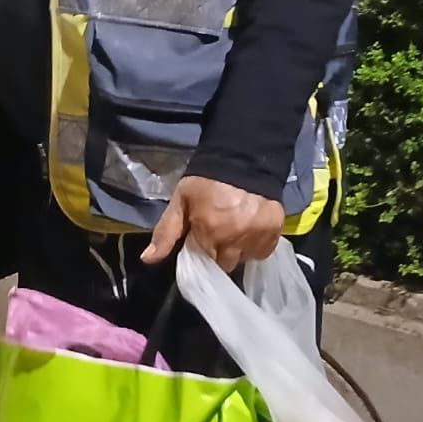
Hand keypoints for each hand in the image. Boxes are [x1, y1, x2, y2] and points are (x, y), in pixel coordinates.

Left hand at [141, 176, 284, 272]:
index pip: (205, 265)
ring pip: (245, 258)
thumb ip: (165, 233)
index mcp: (210, 233)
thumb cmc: (206, 180)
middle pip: (226, 265)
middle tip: (219, 235)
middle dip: (220, 254)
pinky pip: (263, 250)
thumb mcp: (180, 202)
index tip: (202, 243)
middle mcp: (235, 239)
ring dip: (239, 250)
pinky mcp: (274, 231)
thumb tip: (148, 259)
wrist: (243, 156)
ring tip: (235, 230)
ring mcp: (257, 236)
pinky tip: (250, 229)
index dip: (202, 256)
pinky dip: (256, 244)